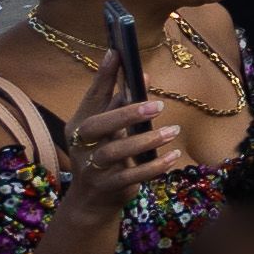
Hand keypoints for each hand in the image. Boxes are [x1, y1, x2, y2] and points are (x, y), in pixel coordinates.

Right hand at [59, 57, 188, 216]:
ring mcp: (91, 167)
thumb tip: (144, 76)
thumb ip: (122, 105)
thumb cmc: (104, 154)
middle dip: (127, 113)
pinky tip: (173, 157)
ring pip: (115, 152)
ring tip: (172, 131)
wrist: (92, 200)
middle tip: (159, 106)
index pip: (92, 96)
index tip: (117, 53)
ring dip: (147, 141)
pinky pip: (130, 177)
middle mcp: (82, 144)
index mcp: (81, 124)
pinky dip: (153, 167)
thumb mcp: (109, 129)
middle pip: (98, 125)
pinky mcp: (106, 186)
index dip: (103, 75)